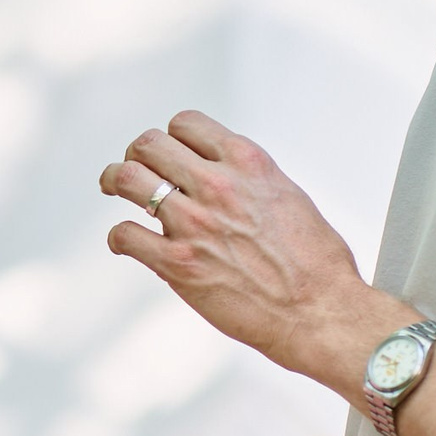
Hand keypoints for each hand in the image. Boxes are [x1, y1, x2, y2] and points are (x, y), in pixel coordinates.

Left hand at [100, 110, 409, 389]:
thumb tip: (228, 175)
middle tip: (135, 168)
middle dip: (138, 154)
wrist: (321, 312)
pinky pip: (125, 235)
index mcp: (248, 162)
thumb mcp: (288, 196)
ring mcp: (193, 223)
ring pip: (128, 178)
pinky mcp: (177, 264)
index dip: (173, 137)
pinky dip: (119, 238)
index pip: (187, 123)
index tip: (171, 153)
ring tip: (114, 188)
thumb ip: (251, 180)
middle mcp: (217, 185)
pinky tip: (126, 242)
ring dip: (114, 181)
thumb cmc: (317, 263)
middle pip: (149, 144)